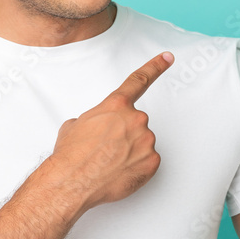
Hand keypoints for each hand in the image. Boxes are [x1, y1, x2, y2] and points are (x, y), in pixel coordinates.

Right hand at [48, 52, 173, 211]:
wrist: (72, 181)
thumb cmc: (71, 154)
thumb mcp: (75, 125)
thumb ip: (95, 118)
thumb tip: (96, 127)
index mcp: (116, 105)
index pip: (139, 80)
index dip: (156, 66)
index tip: (168, 57)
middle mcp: (135, 118)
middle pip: (136, 123)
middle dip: (124, 135)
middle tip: (106, 149)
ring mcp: (146, 140)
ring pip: (142, 143)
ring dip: (129, 152)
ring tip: (109, 163)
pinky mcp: (152, 161)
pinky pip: (148, 162)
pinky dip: (136, 167)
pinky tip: (119, 172)